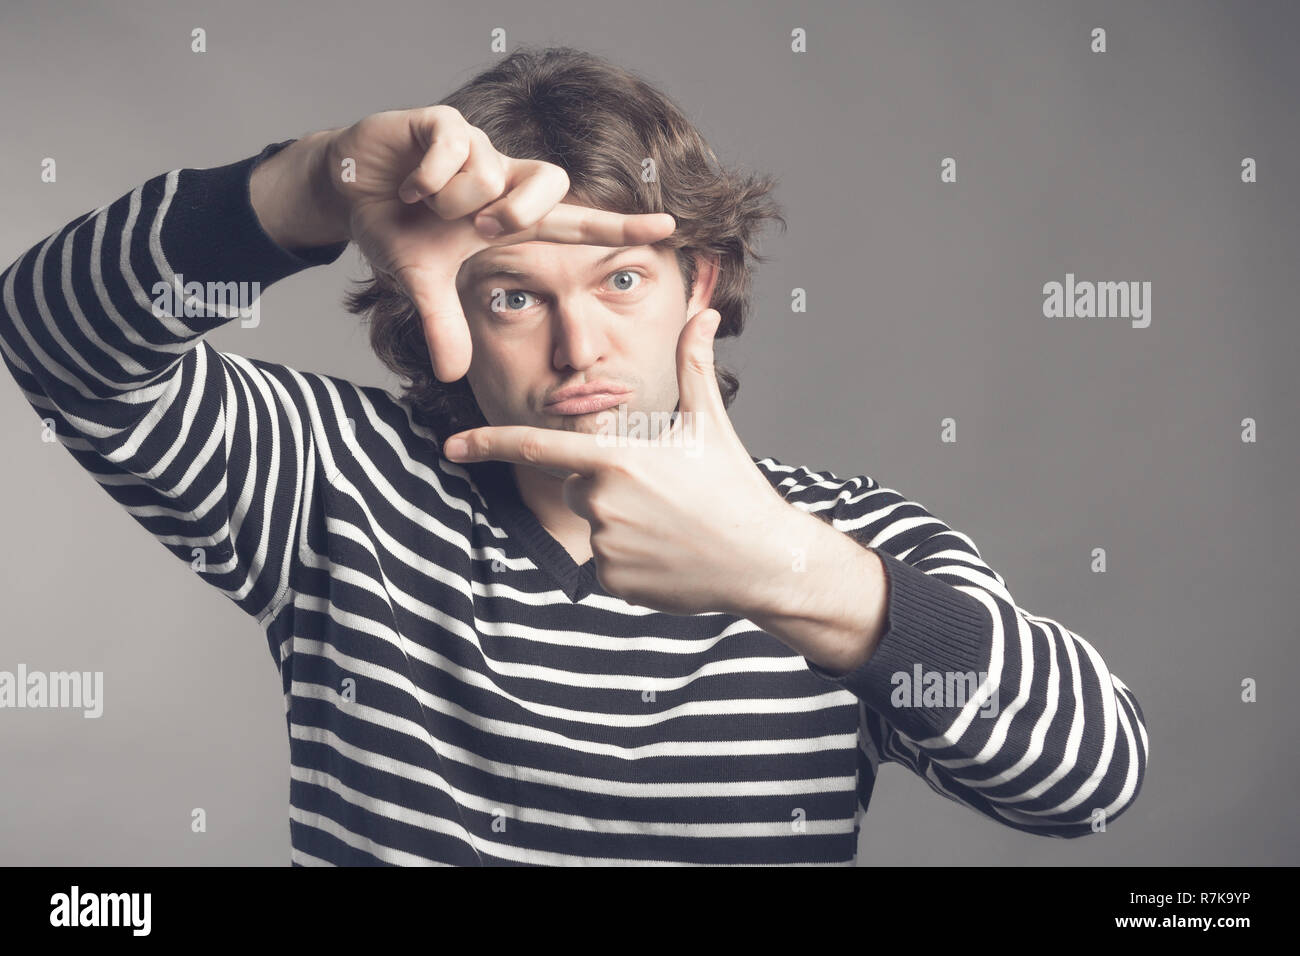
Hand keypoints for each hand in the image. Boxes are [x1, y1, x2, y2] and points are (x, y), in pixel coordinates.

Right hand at [320, 106, 675, 381]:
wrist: (347, 189)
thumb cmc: (397, 229)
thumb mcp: (421, 281)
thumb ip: (443, 322)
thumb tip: (453, 374)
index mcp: (511, 215)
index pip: (577, 222)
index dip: (620, 226)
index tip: (669, 227)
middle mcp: (504, 177)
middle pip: (550, 186)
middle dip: (512, 214)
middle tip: (475, 230)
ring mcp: (478, 146)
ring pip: (489, 176)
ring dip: (447, 202)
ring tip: (421, 203)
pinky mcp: (445, 121)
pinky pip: (453, 152)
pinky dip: (425, 179)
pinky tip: (406, 186)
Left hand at [442, 308, 800, 615]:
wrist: (763, 559)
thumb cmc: (734, 487)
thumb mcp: (709, 423)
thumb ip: (692, 366)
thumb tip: (703, 313)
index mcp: (616, 458)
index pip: (536, 446)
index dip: (488, 443)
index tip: (451, 445)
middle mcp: (601, 501)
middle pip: (576, 484)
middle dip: (606, 483)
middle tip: (662, 493)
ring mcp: (604, 545)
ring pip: (591, 523)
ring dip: (620, 521)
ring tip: (671, 525)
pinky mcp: (611, 581)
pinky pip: (603, 562)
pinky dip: (629, 559)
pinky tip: (667, 554)